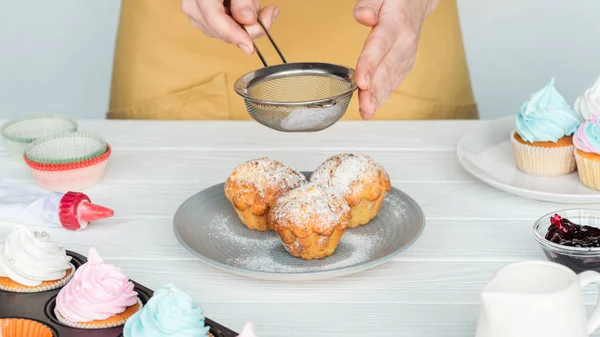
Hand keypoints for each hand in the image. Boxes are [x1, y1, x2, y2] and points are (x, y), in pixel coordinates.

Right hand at [181, 0, 278, 54]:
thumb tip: (248, 20)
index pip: (216, 20)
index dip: (235, 36)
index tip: (250, 47)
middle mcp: (193, 9)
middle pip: (224, 31)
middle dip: (250, 27)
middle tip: (270, 13)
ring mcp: (197, 17)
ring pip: (226, 33)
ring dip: (246, 24)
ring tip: (254, 4)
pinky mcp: (204, 22)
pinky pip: (225, 30)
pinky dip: (239, 24)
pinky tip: (246, 12)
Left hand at [354, 0, 438, 119]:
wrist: (417, 2)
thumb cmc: (396, 0)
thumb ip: (369, 3)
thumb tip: (362, 16)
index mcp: (395, 24)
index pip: (379, 46)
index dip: (369, 65)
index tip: (361, 81)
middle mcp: (404, 42)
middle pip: (387, 69)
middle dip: (375, 91)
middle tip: (365, 107)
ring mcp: (406, 55)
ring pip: (391, 80)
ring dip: (379, 98)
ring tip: (367, 113)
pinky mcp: (405, 65)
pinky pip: (394, 82)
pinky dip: (383, 96)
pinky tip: (373, 107)